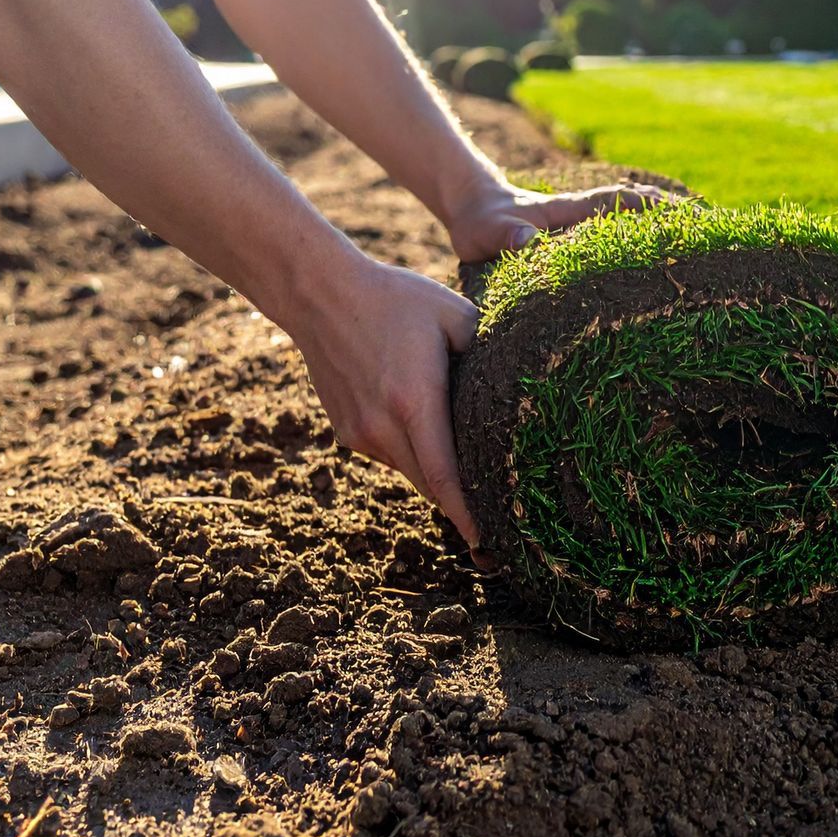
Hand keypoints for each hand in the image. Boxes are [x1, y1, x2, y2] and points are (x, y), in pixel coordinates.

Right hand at [283, 250, 491, 564]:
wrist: (320, 295)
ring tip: (466, 459)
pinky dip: (412, 454)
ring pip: (410, 472)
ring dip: (435, 473)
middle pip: (430, 485)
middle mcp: (382, 426)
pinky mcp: (346, 431)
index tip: (488, 541)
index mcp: (414, 400)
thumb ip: (487, 352)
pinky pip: (390, 456)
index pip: (445, 476)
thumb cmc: (395, 299)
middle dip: (460, 503)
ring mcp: (359, 433)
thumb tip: (517, 385)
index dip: (467, 513)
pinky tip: (424, 426)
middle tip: (496, 515)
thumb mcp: (454, 315)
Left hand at [444, 175, 678, 263]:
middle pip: (641, 205)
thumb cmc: (480, 222)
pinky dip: (644, 234)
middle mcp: (585, 212)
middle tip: (713, 228)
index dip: (656, 208)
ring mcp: (584, 221)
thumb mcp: (487, 232)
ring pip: (634, 215)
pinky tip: (659, 252)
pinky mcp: (578, 233)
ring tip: (700, 239)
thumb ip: (505, 235)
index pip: (623, 202)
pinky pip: (620, 229)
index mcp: (572, 210)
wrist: (472, 206)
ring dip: (665, 222)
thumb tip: (526, 240)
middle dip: (676, 213)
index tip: (689, 217)